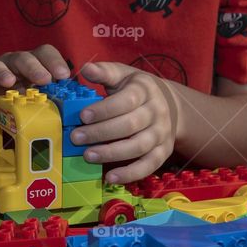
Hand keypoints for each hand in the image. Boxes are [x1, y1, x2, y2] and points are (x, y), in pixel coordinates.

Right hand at [0, 44, 70, 133]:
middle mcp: (14, 65)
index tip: (64, 76)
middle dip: (35, 67)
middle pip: (24, 57)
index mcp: (33, 66)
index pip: (45, 54)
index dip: (55, 61)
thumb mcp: (39, 104)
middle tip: (44, 79)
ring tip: (10, 82)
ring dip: (4, 72)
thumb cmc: (21, 108)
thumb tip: (76, 105)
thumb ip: (54, 100)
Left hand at [74, 62, 177, 183]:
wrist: (170, 105)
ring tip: (87, 156)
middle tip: (76, 138)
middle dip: (101, 133)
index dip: (104, 110)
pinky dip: (130, 174)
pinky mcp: (163, 152)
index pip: (126, 101)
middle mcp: (156, 112)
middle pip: (130, 125)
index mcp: (145, 90)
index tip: (82, 116)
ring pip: (138, 146)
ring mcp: (161, 134)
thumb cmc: (136, 89)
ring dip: (111, 154)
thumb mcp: (123, 75)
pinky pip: (148, 166)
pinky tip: (110, 178)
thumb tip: (85, 68)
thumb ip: (105, 72)